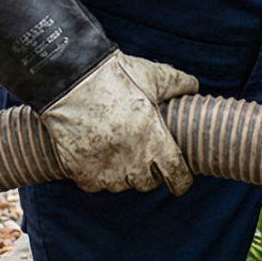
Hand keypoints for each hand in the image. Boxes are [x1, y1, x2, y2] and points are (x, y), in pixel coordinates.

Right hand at [38, 52, 198, 193]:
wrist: (68, 78)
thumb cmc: (113, 76)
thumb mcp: (152, 76)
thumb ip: (177, 83)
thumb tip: (193, 86)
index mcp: (155, 141)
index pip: (176, 175)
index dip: (181, 181)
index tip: (180, 183)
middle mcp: (132, 162)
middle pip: (147, 183)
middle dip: (148, 173)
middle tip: (142, 157)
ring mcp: (105, 169)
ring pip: (119, 185)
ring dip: (121, 174)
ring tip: (116, 154)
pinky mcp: (80, 171)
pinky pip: (93, 184)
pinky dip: (95, 175)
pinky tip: (94, 157)